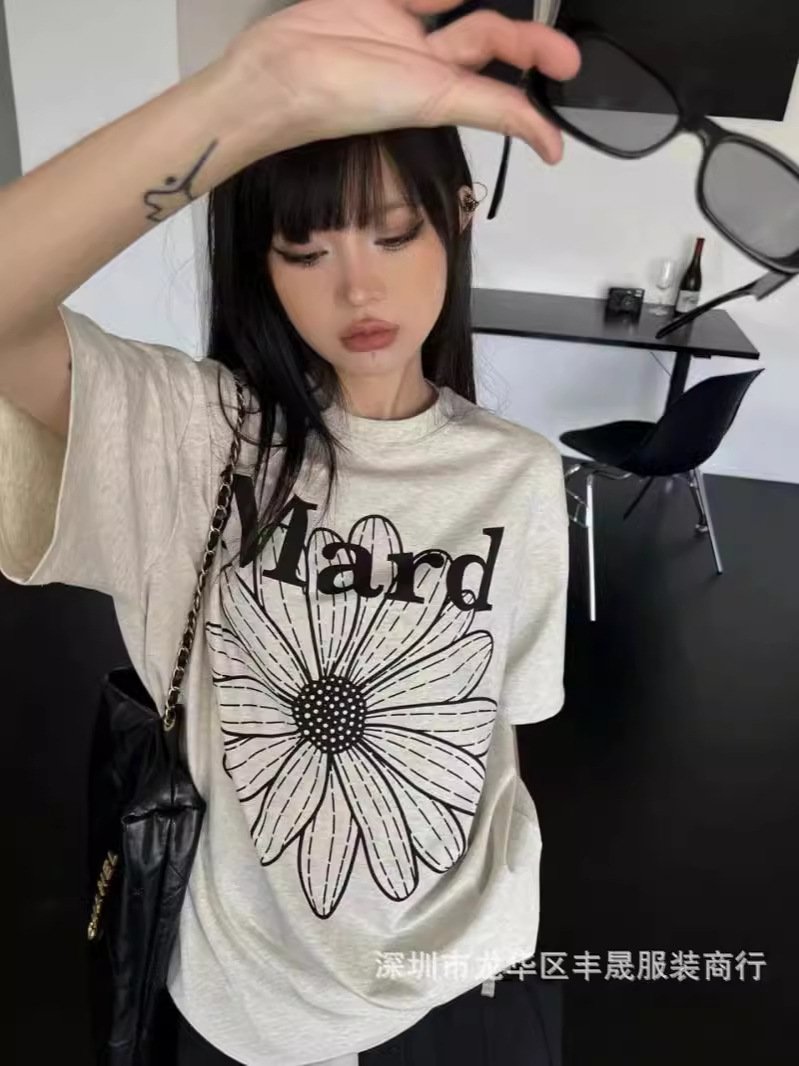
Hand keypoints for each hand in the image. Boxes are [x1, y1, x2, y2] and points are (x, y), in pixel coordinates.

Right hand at [224, 0, 580, 164]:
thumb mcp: (434, 101)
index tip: (568, 88)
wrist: (278, 75)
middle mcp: (424, 61)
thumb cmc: (350, 101)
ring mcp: (397, 27)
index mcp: (441, 91)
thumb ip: (494, 111)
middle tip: (562, 47)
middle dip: (527, 37)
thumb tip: (553, 147)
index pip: (499, 91)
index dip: (533, 92)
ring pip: (455, 5)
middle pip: (488, 36)